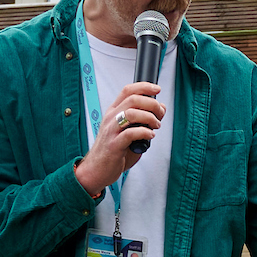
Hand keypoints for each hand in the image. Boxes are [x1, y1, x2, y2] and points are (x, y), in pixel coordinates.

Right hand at [71, 81, 165, 196]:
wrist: (96, 170)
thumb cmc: (113, 152)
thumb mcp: (128, 132)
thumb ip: (144, 120)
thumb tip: (161, 108)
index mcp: (113, 112)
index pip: (128, 91)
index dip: (144, 86)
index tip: (157, 89)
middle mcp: (111, 118)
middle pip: (133, 99)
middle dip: (151, 104)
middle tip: (160, 113)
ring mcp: (111, 131)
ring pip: (132, 113)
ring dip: (149, 118)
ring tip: (156, 126)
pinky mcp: (114, 145)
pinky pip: (131, 133)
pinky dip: (144, 132)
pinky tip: (150, 135)